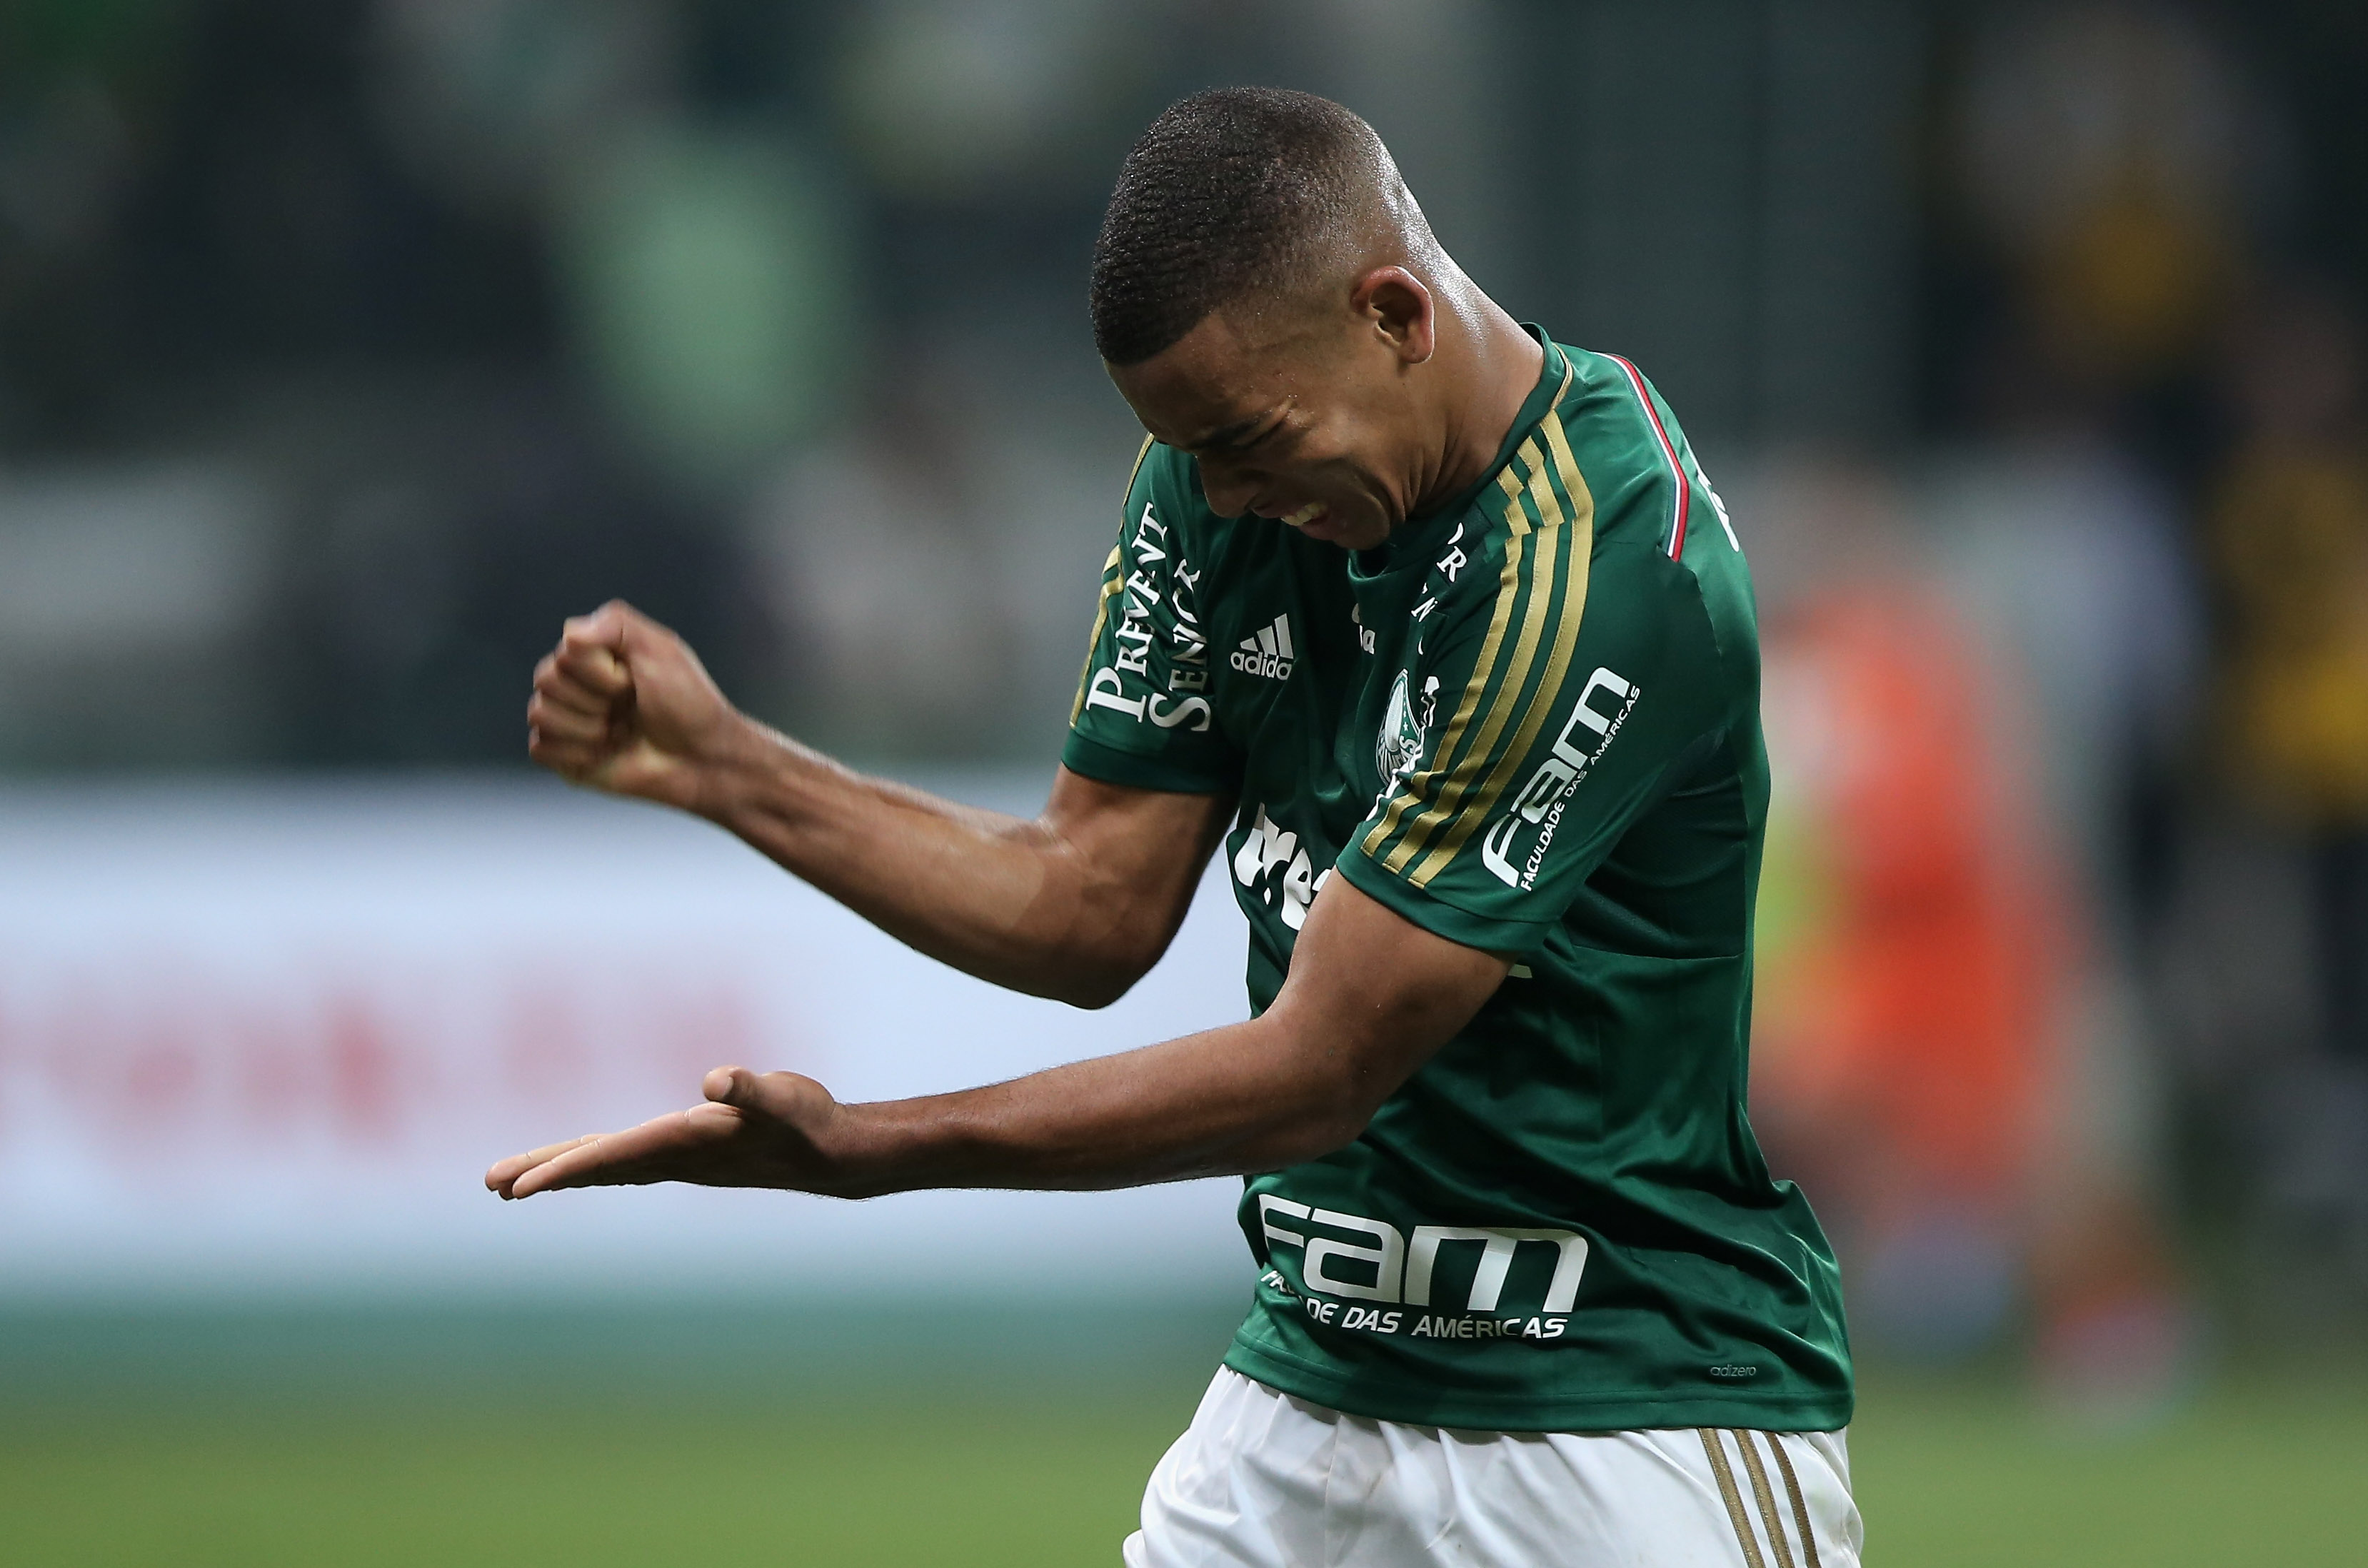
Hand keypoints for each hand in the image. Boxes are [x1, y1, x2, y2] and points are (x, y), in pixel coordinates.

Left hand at [486, 1066, 852, 1199]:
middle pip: (596, 1167)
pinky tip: (581, 1164)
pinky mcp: (691, 1156)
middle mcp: (675, 1159)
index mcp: (686, 1144)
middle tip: (492, 1185)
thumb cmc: (811, 1121)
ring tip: (512, 1184)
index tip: (518, 1187)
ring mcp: (680, 1162)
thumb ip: (752, 1088)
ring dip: (560, 1171)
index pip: (611, 1158)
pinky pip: (627, 1161)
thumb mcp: (785, 1097)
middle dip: (544, 1173)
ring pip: (607, 1167)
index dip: (562, 1169)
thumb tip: (717, 1079)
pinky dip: (594, 1163)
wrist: (838, 1157)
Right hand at [526, 600, 742, 810]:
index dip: (599, 672)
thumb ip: (616, 623)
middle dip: (593, 699)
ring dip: (585, 726)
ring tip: (618, 733)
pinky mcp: (565, 757)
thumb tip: (568, 632)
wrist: (702, 759)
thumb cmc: (687, 703)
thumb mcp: (660, 648)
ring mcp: (569, 721)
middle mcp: (577, 685)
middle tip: (627, 710)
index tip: (633, 682)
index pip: (565, 652)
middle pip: (545, 679)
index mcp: (595, 656)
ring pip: (539, 711)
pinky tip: (604, 754)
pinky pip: (539, 747)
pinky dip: (573, 752)